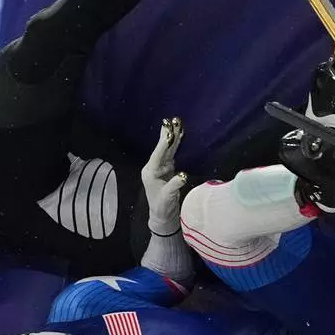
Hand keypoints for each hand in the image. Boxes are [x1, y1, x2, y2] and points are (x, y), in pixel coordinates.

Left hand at [142, 117, 187, 235]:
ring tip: (177, 123)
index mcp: (150, 172)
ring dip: (173, 136)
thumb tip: (184, 175)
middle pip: (162, 148)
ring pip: (168, 149)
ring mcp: (161, 167)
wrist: (162, 215)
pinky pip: (172, 153)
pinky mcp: (168, 168)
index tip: (170, 132)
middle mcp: (154, 166)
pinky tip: (179, 135)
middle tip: (172, 120)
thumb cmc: (162, 206)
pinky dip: (176, 144)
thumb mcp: (168, 197)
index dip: (164, 143)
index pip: (159, 155)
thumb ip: (175, 185)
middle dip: (168, 134)